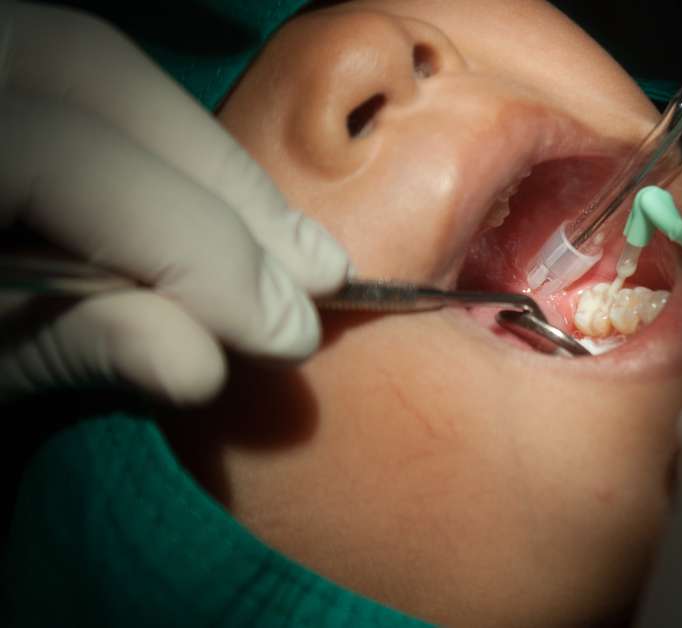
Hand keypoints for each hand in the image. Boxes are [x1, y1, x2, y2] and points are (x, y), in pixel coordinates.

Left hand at [0, 4, 350, 403]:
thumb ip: (72, 342)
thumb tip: (201, 365)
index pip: (52, 154)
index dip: (183, 242)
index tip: (280, 331)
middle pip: (98, 76)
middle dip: (225, 184)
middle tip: (317, 283)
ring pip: (105, 66)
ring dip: (217, 164)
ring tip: (298, 256)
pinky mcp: (12, 79)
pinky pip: (93, 81)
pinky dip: (176, 149)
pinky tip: (234, 216)